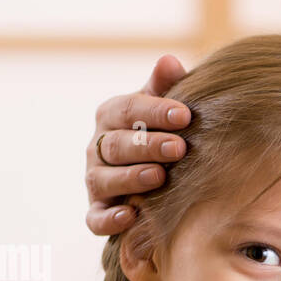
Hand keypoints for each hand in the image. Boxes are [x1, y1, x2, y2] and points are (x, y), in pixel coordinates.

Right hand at [86, 55, 190, 234]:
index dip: (155, 111)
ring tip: (159, 177)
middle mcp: (97, 147)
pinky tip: (131, 216)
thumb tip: (170, 61)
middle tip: (179, 149)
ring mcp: (95, 180)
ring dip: (131, 178)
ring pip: (104, 179)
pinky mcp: (97, 210)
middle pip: (117, 144)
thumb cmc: (161, 133)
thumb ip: (165, 87)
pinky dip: (109, 219)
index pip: (128, 109)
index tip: (185, 115)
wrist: (153, 173)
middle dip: (148, 146)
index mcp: (111, 116)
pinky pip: (95, 218)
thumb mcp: (164, 109)